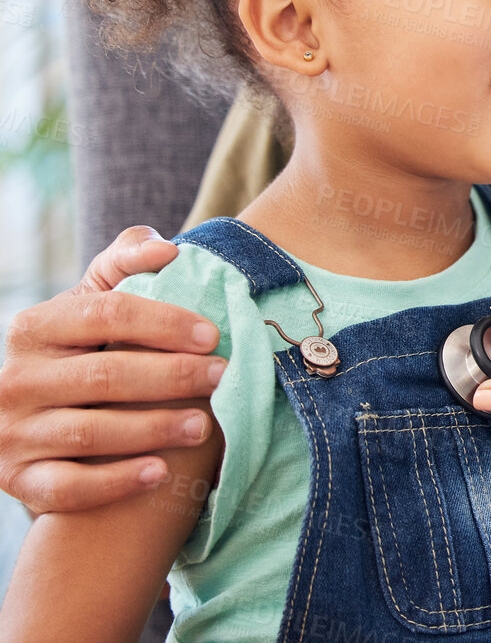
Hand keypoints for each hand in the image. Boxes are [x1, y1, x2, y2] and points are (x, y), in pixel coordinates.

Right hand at [0, 227, 223, 512]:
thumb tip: (165, 249)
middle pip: (104, 376)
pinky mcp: (19, 480)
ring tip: (204, 425)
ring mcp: (13, 433)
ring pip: (89, 434)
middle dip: (172, 376)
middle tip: (222, 376)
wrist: (36, 414)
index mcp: (34, 327)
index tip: (213, 334)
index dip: (166, 322)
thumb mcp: (93, 300)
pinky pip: (66, 488)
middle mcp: (15, 380)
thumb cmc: (85, 347)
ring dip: (154, 429)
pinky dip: (115, 483)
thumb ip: (124, 265)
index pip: (107, 315)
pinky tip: (159, 474)